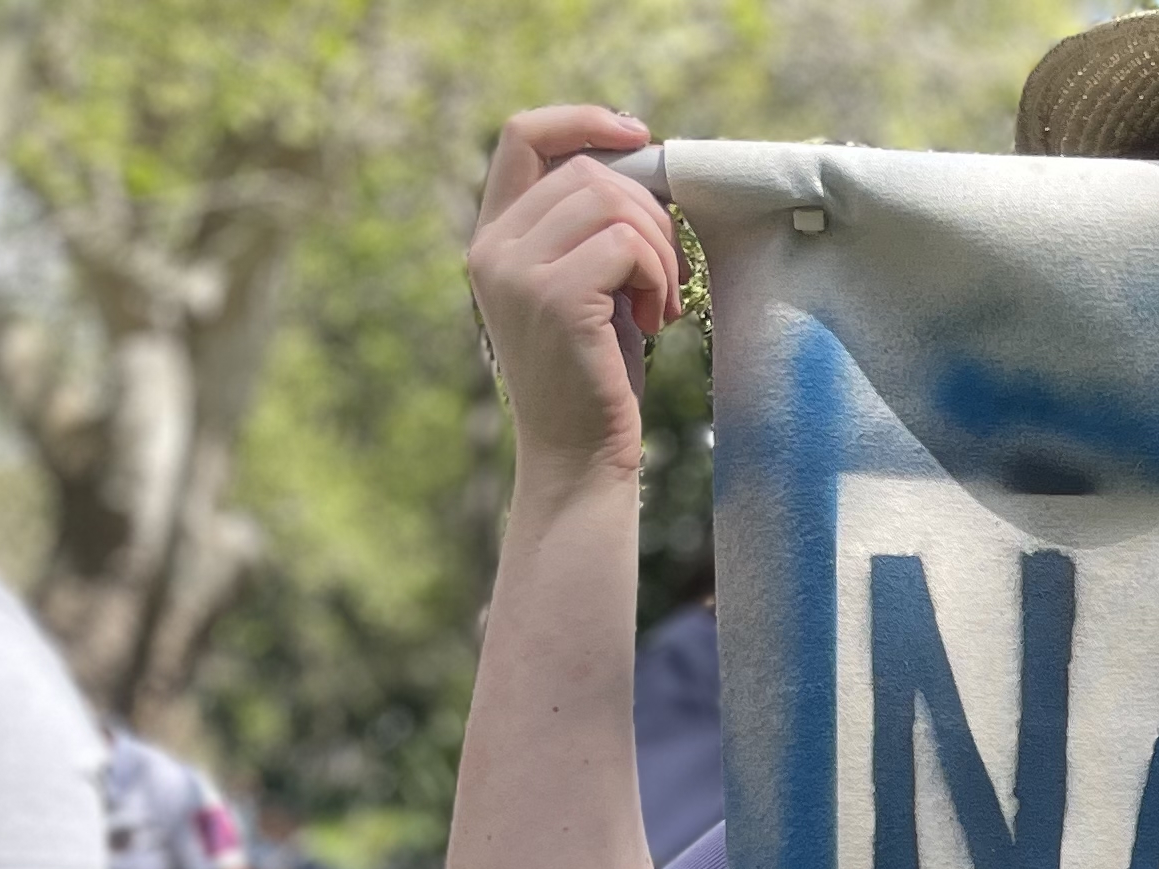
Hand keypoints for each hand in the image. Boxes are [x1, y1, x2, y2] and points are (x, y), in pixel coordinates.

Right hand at [468, 106, 682, 488]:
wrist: (579, 458)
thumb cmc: (593, 376)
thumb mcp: (584, 286)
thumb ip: (589, 227)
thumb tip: (639, 160)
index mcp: (493, 239)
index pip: (523, 136)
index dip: (583, 121)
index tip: (639, 134)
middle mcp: (492, 249)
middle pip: (588, 172)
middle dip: (649, 212)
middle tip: (666, 274)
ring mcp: (517, 273)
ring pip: (612, 203)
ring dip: (659, 249)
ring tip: (660, 303)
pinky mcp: (554, 299)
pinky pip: (627, 245)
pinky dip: (658, 278)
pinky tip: (657, 322)